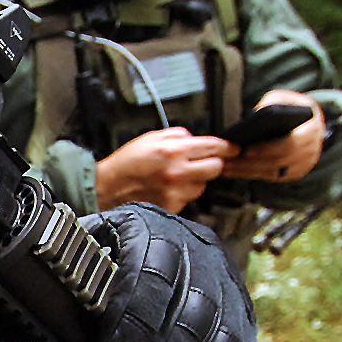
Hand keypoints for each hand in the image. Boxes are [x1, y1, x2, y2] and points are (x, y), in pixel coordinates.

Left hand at [82, 203, 257, 341]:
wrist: (161, 242)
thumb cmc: (107, 255)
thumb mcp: (82, 250)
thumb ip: (67, 279)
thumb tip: (31, 317)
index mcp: (155, 230)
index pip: (155, 275)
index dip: (133, 322)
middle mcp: (203, 257)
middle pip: (190, 323)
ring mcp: (232, 294)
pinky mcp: (246, 329)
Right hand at [95, 127, 232, 210]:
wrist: (108, 187)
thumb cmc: (127, 162)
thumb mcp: (152, 137)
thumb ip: (178, 136)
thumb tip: (196, 139)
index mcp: (174, 151)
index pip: (213, 147)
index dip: (227, 147)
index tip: (233, 149)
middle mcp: (178, 172)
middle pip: (216, 168)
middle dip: (213, 163)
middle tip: (205, 161)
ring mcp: (176, 192)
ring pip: (204, 185)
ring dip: (197, 179)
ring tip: (178, 176)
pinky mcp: (173, 206)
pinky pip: (189, 198)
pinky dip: (184, 192)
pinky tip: (169, 187)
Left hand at [220, 90, 325, 182]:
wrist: (306, 121)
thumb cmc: (291, 107)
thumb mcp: (284, 98)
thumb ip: (273, 103)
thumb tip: (256, 114)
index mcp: (313, 129)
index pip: (291, 144)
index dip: (268, 149)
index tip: (247, 150)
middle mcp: (312, 150)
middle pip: (279, 162)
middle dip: (252, 163)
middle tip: (230, 162)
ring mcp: (304, 165)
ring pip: (273, 173)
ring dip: (248, 171)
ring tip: (225, 167)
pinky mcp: (293, 173)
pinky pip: (270, 177)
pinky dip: (251, 174)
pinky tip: (233, 170)